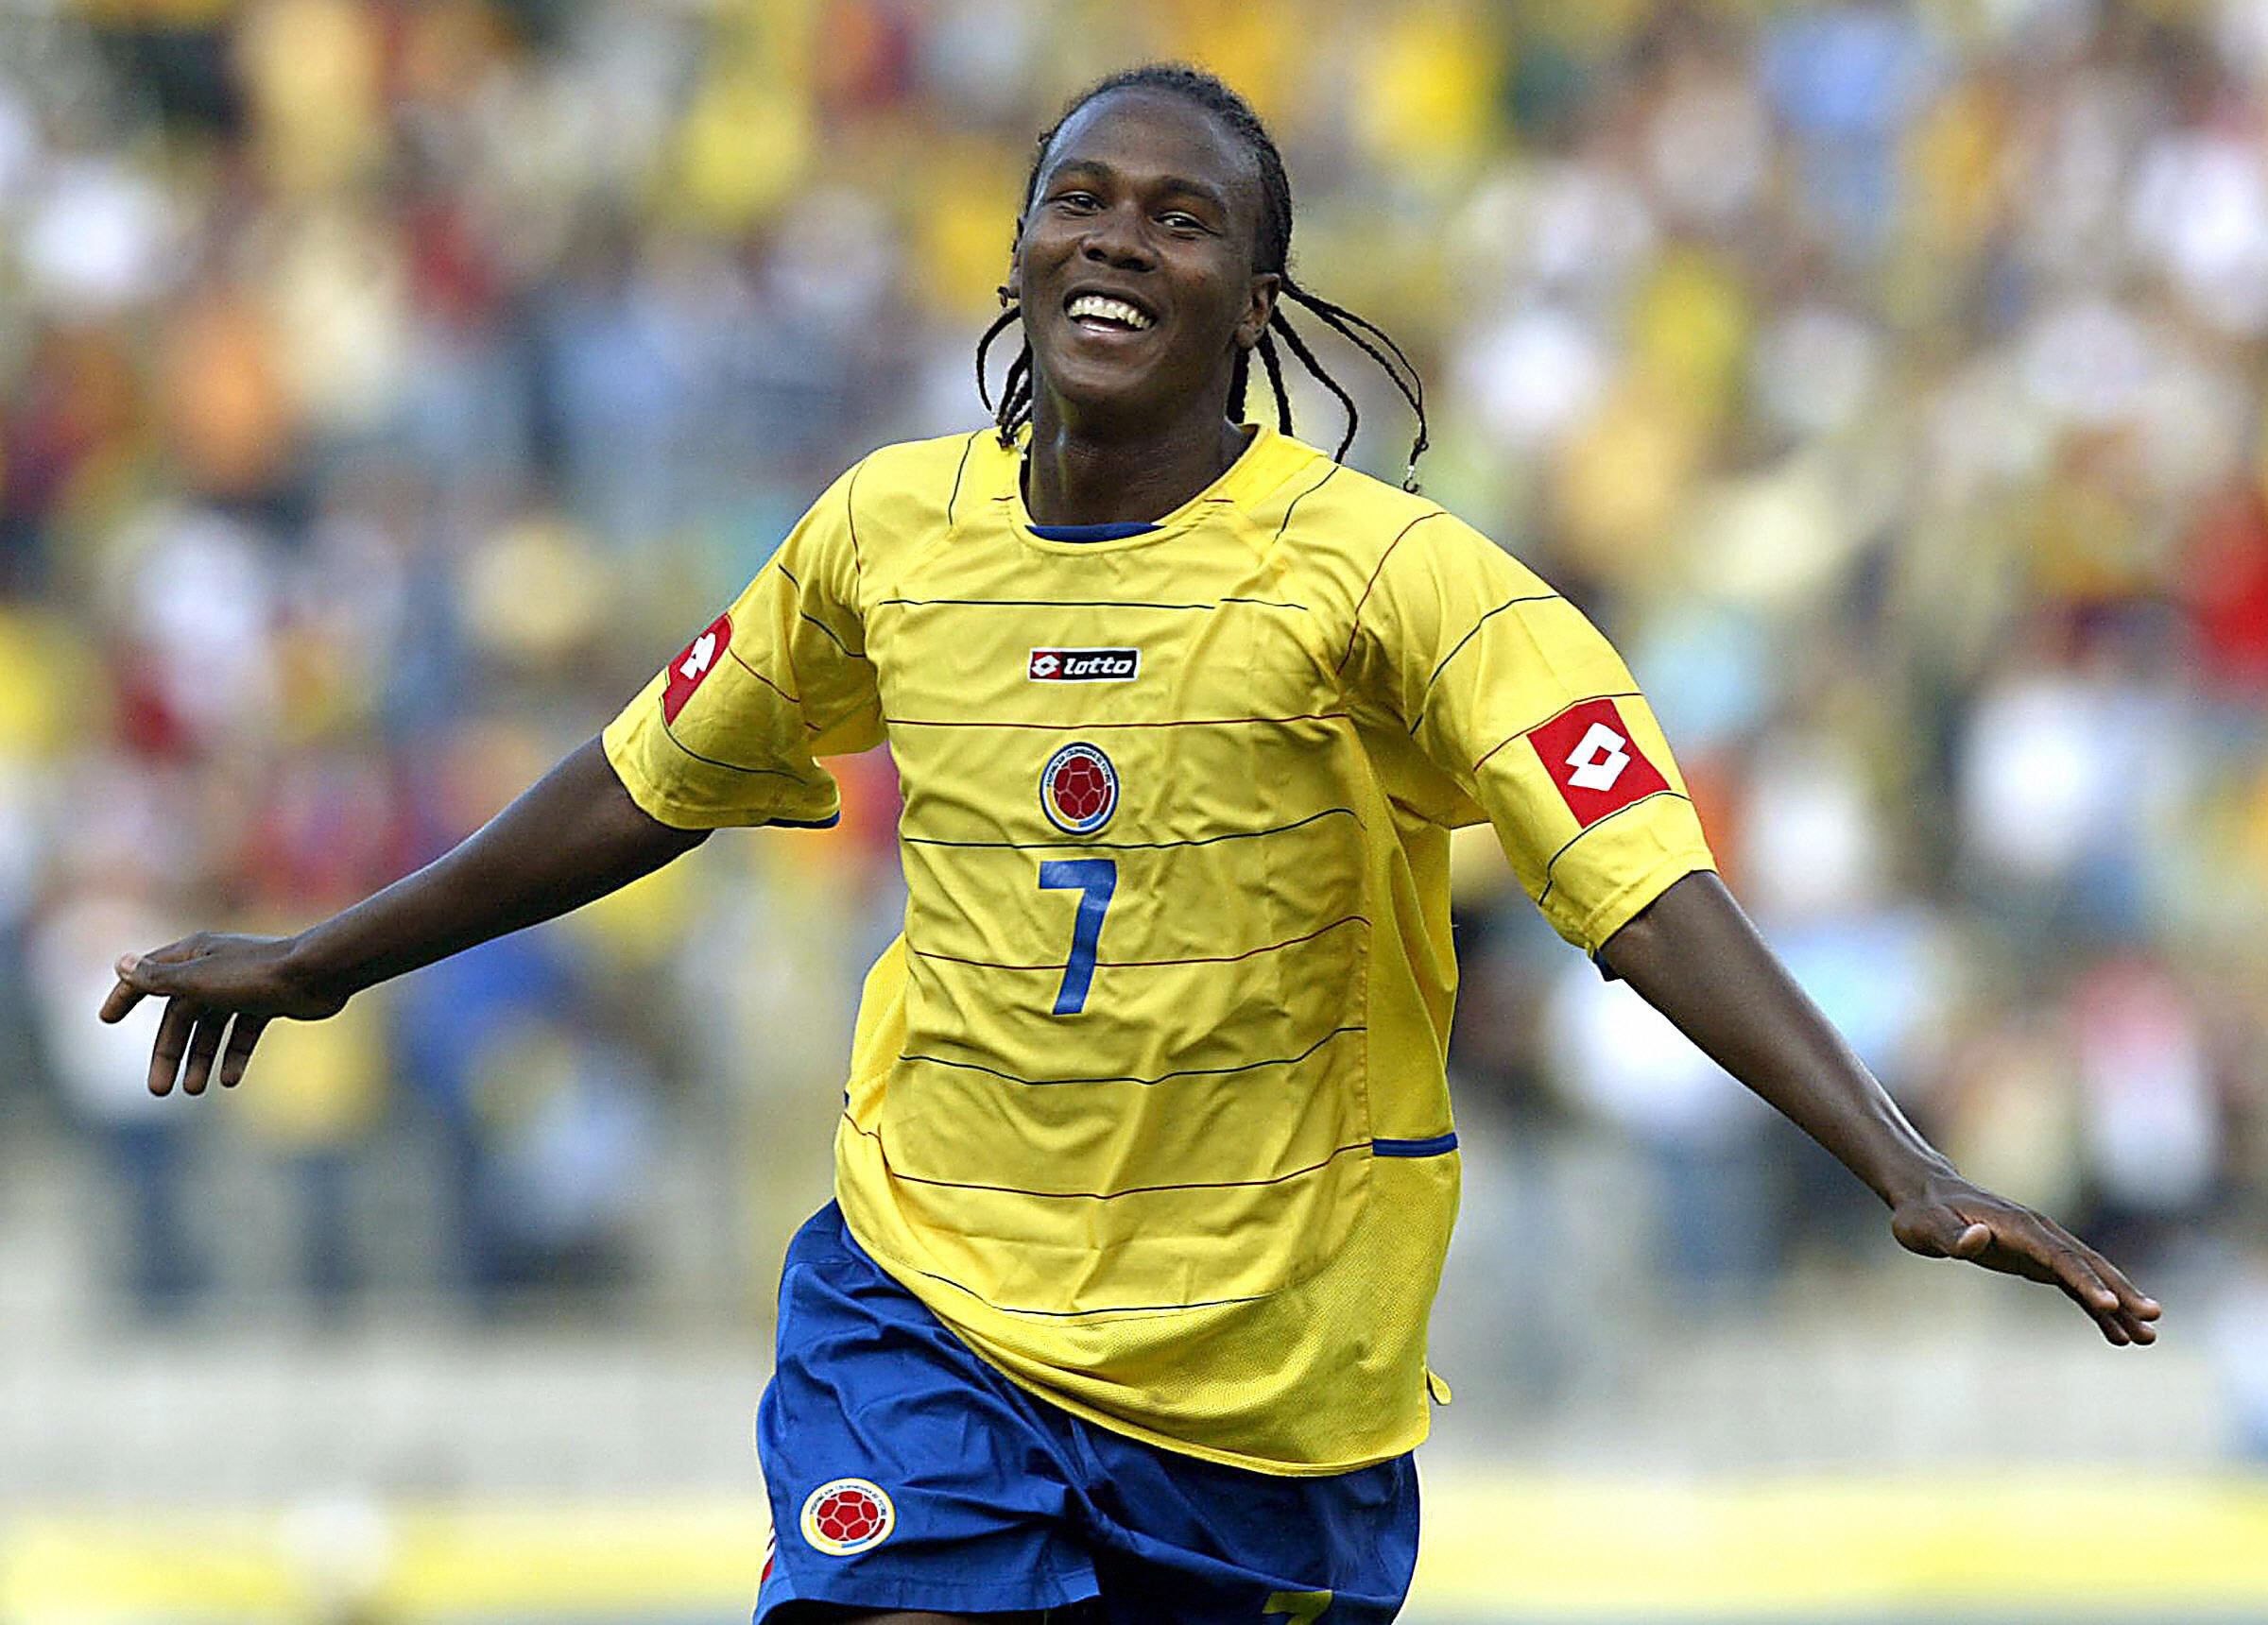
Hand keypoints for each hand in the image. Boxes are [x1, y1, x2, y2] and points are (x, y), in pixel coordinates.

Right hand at [97, 933, 348, 1096]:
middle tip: (159, 1090)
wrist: (320, 974)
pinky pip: (243, 1032)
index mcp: (194, 955)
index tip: (107, 1019)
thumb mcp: (199, 980)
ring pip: (212, 1028)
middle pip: (182, 1015)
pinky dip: (234, 1055)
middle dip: (169, 1052)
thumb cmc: (257, 973)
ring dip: (201, 1059)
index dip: (126, 996)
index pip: (149, 976)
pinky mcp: (268, 1001)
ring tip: (195, 1090)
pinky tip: (229, 1080)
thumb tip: (120, 963)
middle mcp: (215, 968)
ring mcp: (243, 986)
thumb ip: (159, 978)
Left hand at [1891, 1174, 2160, 1346]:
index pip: (2059, 1256)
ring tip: (2148, 1337)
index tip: (2112, 1306)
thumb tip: (1977, 1239)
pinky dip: (2097, 1307)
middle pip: (2087, 1264)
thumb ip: (1951, 1236)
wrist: (1925, 1195)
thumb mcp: (1925, 1227)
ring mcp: (2041, 1245)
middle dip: (2120, 1291)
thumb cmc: (1922, 1214)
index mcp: (2017, 1225)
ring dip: (2119, 1303)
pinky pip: (2074, 1285)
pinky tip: (2116, 1334)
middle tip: (2153, 1320)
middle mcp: (2038, 1232)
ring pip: (2089, 1275)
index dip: (2086, 1281)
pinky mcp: (2037, 1259)